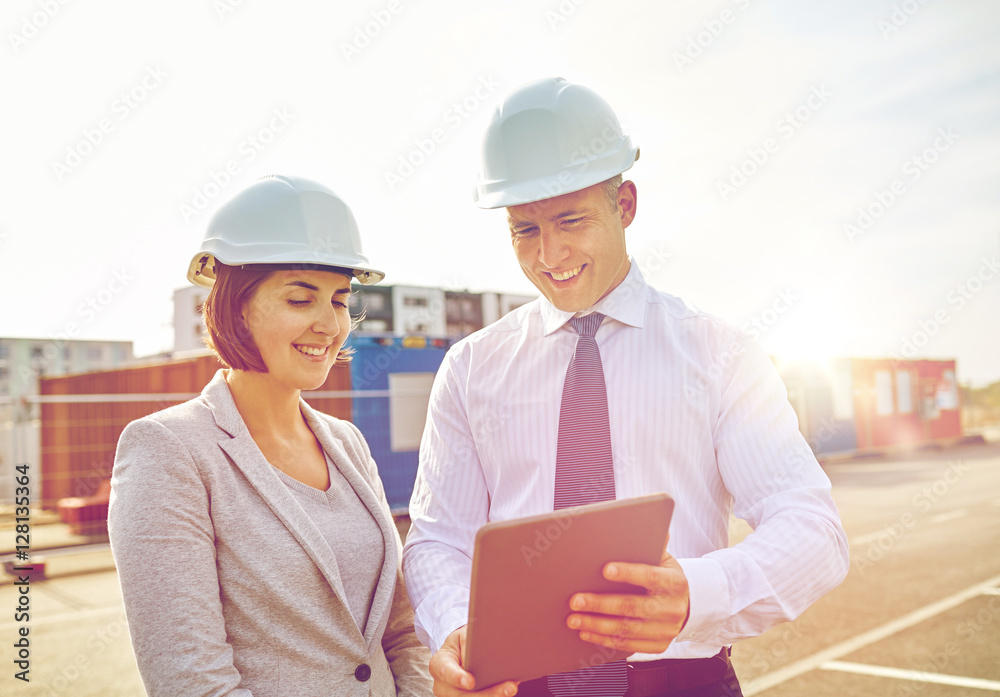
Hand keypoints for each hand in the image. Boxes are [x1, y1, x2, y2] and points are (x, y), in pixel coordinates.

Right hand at [429, 626, 519, 696]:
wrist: (463, 651)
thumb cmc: (464, 641)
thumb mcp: (465, 636)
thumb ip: (470, 646)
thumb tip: (483, 657)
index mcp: (439, 664)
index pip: (445, 672)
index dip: (457, 678)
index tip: (471, 682)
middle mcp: (443, 685)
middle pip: (461, 696)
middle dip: (486, 694)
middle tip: (509, 688)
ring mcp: (453, 696)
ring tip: (511, 689)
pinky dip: (494, 696)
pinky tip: (507, 691)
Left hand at [565, 542, 689, 654]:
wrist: (686, 606)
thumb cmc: (664, 576)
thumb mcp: (663, 559)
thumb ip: (650, 543)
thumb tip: (638, 517)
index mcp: (675, 582)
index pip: (651, 576)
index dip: (628, 573)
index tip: (604, 569)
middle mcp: (673, 608)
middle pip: (633, 607)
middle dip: (601, 604)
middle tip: (575, 600)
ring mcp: (666, 630)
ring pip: (627, 630)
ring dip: (597, 625)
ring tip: (573, 619)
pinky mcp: (659, 646)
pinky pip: (628, 645)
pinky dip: (605, 640)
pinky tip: (586, 632)